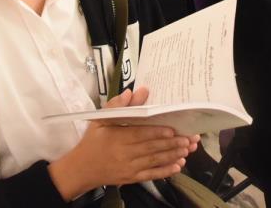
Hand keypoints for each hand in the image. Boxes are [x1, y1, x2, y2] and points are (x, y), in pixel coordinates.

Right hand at [48, 87, 198, 199]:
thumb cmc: (92, 142)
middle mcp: (124, 154)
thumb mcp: (100, 120)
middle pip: (151, 148)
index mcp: (116, 138)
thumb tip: (133, 92)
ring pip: (154, 161)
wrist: (81, 169)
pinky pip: (151, 175)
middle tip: (189, 138)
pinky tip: (177, 166)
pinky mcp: (131, 178)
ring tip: (187, 149)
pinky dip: (165, 171)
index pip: (140, 134)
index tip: (173, 129)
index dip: (157, 132)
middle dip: (172, 144)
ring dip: (172, 155)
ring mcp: (128, 168)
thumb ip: (117, 106)